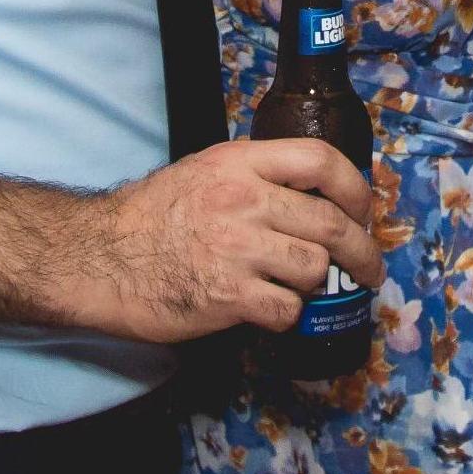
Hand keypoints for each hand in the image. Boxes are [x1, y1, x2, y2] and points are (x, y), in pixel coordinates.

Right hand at [86, 137, 381, 341]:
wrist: (102, 255)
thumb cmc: (153, 213)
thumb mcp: (204, 169)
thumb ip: (254, 174)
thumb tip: (311, 193)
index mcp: (239, 162)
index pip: (319, 159)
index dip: (354, 186)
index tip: (363, 209)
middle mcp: (243, 199)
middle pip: (330, 224)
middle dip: (363, 251)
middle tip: (370, 269)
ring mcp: (237, 248)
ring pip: (314, 267)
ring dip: (316, 282)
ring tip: (302, 285)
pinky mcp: (229, 296)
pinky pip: (287, 309)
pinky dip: (286, 314)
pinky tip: (270, 308)